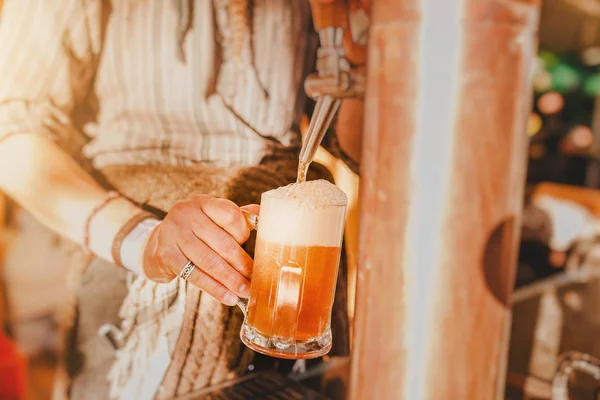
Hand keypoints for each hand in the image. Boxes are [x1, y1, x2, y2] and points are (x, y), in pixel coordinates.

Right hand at [143, 195, 258, 305]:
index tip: (253, 250)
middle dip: (242, 265)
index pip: (231, 215)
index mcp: (203, 202)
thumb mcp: (212, 219)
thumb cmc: (194, 232)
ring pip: (209, 261)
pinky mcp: (166, 254)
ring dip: (230, 280)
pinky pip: (195, 275)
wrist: (158, 244)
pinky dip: (214, 289)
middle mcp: (186, 213)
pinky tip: (227, 297)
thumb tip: (263, 213)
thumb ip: (237, 217)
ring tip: (244, 292)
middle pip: (222, 242)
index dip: (244, 234)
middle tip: (255, 281)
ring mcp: (174, 233)